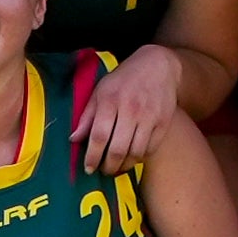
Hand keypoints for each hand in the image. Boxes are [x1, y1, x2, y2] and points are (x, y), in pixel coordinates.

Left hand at [73, 46, 182, 173]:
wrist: (158, 66)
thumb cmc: (124, 80)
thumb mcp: (101, 91)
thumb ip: (87, 116)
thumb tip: (73, 139)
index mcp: (111, 100)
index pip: (99, 136)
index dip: (92, 156)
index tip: (88, 168)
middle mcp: (131, 110)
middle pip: (118, 149)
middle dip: (108, 167)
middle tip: (103, 170)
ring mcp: (150, 117)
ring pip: (136, 153)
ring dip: (124, 166)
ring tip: (116, 167)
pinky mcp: (164, 123)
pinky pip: (150, 149)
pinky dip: (140, 158)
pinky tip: (132, 157)